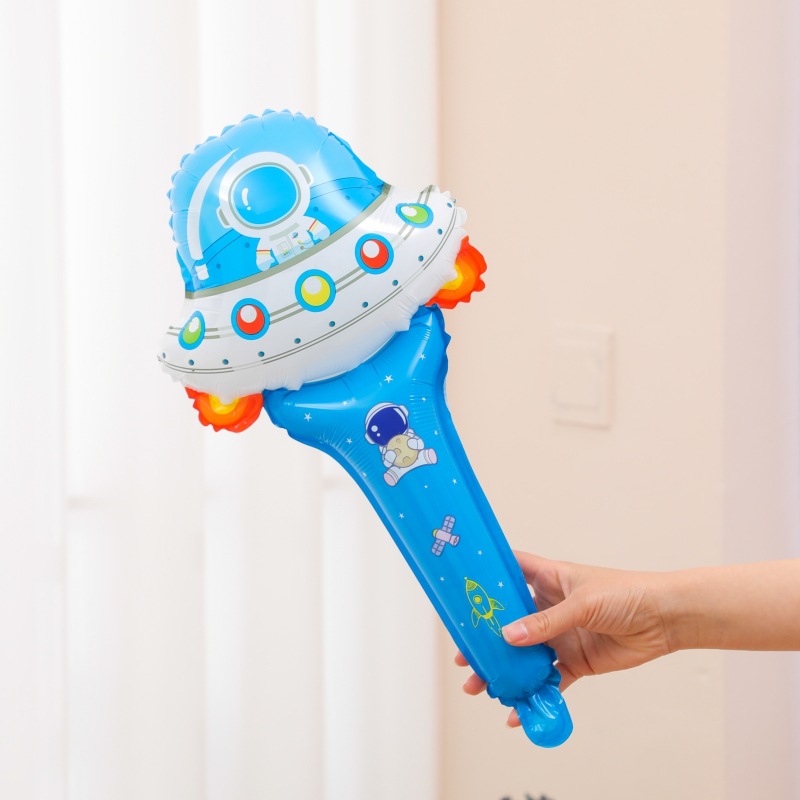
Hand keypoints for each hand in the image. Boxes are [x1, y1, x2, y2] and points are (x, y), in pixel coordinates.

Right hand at [457, 552, 674, 727]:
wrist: (666, 620)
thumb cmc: (627, 594)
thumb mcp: (583, 603)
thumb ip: (546, 622)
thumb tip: (508, 636)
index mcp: (549, 578)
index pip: (510, 571)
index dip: (486, 577)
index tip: (460, 589)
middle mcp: (550, 606)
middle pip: (508, 620)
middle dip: (485, 637)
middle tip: (463, 655)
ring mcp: (561, 635)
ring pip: (523, 654)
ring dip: (503, 670)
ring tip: (479, 687)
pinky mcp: (575, 661)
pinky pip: (548, 681)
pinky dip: (533, 696)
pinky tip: (516, 711)